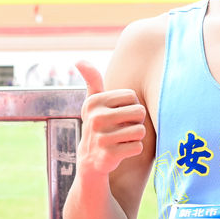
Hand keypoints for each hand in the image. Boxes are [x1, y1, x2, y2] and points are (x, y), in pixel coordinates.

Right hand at [75, 60, 146, 175]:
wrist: (89, 159)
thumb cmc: (99, 124)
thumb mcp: (93, 102)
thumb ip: (92, 80)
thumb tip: (78, 59)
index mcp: (94, 102)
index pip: (132, 96)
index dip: (130, 106)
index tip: (118, 114)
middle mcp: (96, 118)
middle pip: (139, 112)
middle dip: (136, 121)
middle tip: (122, 128)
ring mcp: (101, 138)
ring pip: (141, 130)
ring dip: (136, 136)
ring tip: (122, 139)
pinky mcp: (109, 155)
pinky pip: (138, 146)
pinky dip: (134, 149)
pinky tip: (121, 150)